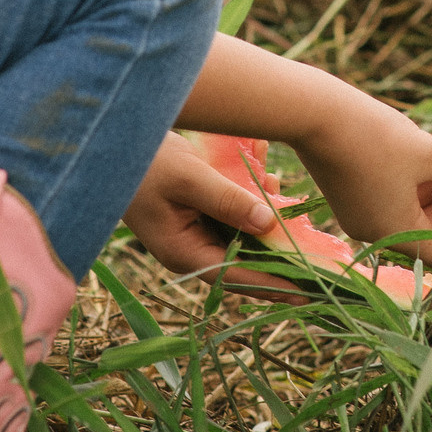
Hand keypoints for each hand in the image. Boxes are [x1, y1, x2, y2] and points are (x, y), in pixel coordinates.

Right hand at [121, 133, 302, 297]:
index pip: (239, 277)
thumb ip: (228, 201)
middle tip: (321, 261)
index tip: (310, 286)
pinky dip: (252, 207)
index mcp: (184, 253)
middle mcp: (190, 251)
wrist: (109, 145)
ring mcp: (191, 234)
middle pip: (244, 265)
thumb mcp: (188, 177)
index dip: (277, 282)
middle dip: (280, 259)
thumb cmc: (143, 162)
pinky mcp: (193, 216)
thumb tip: (269, 224)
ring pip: (240, 241)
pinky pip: (231, 219)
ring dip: (269, 230)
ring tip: (303, 218)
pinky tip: (273, 184)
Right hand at [175, 35, 431, 269]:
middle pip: (429, 235)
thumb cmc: (376, 137)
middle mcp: (374, 233)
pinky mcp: (350, 195)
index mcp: (394, 233)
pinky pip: (393, 201)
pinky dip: (417, 187)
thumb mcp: (431, 154)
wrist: (315, 113)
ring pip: (411, 215)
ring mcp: (359, 215)